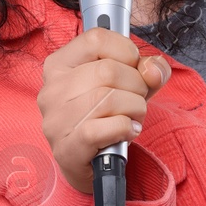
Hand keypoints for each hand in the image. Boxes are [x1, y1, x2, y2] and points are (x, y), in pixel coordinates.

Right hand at [38, 27, 171, 193]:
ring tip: (133, 117)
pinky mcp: (68, 147)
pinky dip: (127, 127)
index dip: (126, 50)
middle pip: (108, 70)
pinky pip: (109, 126)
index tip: (133, 67)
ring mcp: (56, 119)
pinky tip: (127, 132)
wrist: (92, 167)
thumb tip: (153, 70)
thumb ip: (147, 70)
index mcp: (60, 65)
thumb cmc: (106, 119)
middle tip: (136, 100)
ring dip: (135, 108)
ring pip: (110, 98)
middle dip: (137, 85)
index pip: (96, 38)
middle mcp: (52, 89)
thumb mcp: (129, 85)